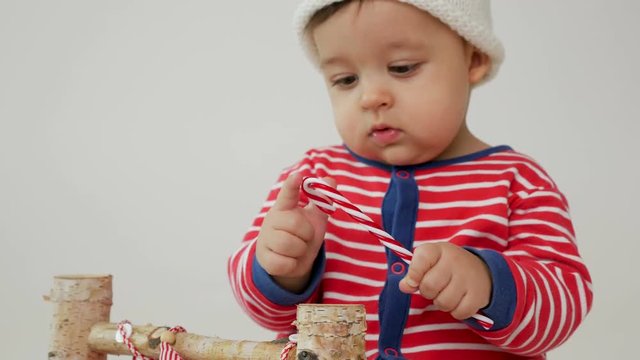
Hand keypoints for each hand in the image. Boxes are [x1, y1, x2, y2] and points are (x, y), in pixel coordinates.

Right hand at [255, 172, 333, 292]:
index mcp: (285, 207)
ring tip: (297, 249)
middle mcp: (272, 219)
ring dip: (301, 250)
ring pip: (290, 245)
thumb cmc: (301, 234)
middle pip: (296, 224)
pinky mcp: (264, 258)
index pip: (288, 194)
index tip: (298, 176)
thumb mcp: (313, 218)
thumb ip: (321, 200)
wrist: (289, 260)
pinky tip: (290, 260)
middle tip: (304, 237)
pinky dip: (293, 264)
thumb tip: (330, 180)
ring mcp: (266, 238)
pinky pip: (285, 263)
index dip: (292, 185)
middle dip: (307, 234)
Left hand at [399, 242, 491, 319]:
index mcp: (439, 249)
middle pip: (429, 286)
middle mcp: (455, 261)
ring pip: (443, 303)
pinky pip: (458, 313)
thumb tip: (404, 286)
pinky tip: (459, 300)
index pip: (421, 258)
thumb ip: (414, 272)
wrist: (482, 271)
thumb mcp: (430, 262)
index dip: (414, 274)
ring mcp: (468, 278)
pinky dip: (456, 311)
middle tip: (434, 287)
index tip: (414, 280)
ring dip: (441, 303)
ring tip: (447, 293)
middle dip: (427, 292)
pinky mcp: (478, 296)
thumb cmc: (447, 267)